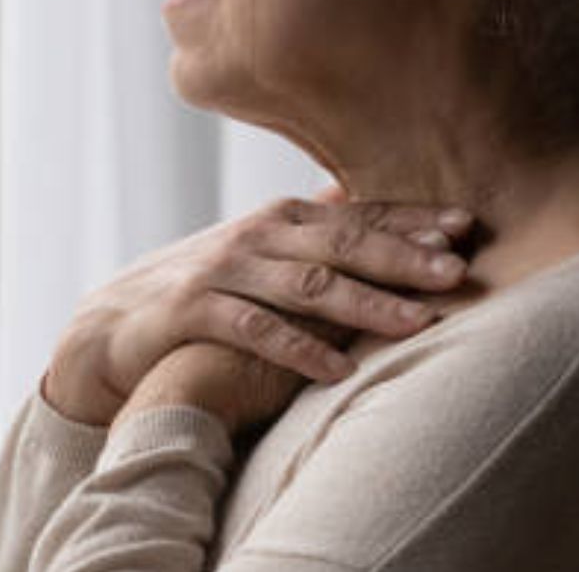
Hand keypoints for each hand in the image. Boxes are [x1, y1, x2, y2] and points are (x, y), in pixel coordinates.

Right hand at [43, 189, 471, 426]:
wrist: (110, 326)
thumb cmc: (199, 291)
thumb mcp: (257, 254)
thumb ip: (311, 237)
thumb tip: (369, 209)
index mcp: (279, 220)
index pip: (356, 214)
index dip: (410, 220)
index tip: (467, 228)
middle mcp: (255, 236)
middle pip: (340, 243)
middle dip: (402, 256)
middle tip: (457, 270)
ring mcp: (223, 271)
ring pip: (306, 285)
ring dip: (366, 303)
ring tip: (418, 322)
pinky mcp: (192, 312)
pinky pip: (254, 331)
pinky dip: (299, 349)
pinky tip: (339, 369)